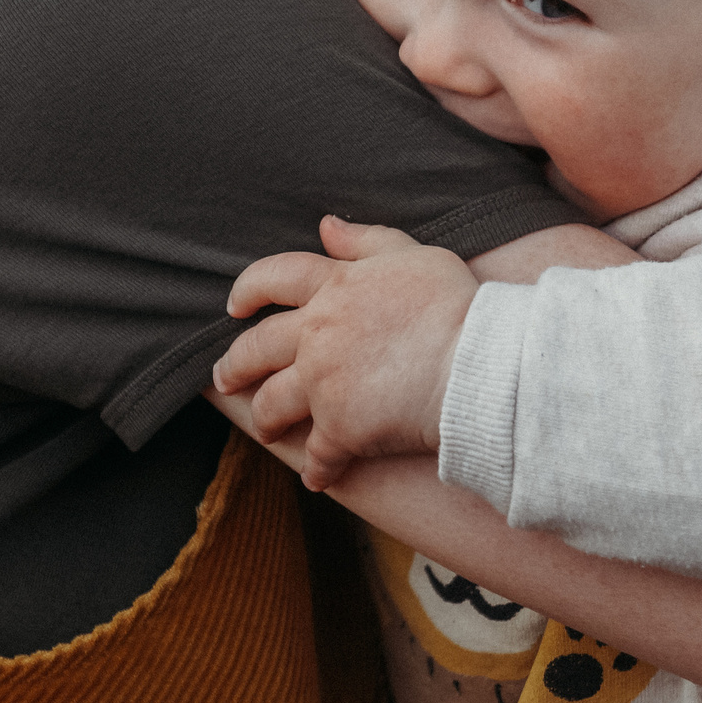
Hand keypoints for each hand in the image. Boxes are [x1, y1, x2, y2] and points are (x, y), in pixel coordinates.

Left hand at [211, 216, 477, 490]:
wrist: (477, 363)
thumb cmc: (455, 304)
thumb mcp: (413, 254)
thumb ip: (366, 240)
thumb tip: (326, 225)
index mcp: (332, 288)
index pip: (272, 277)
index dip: (248, 289)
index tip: (235, 306)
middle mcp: (316, 334)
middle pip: (256, 349)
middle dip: (234, 365)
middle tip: (225, 378)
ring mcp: (323, 383)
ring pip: (272, 404)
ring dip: (265, 418)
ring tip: (267, 429)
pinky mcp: (339, 429)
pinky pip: (316, 456)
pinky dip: (315, 468)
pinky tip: (317, 477)